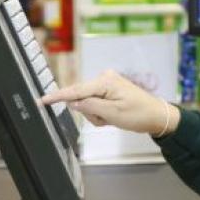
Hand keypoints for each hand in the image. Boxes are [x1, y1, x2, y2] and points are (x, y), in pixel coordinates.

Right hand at [40, 69, 177, 136]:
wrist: (157, 116)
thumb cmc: (139, 114)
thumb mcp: (113, 114)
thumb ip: (90, 107)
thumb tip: (74, 103)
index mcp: (105, 82)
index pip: (75, 90)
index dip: (58, 96)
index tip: (42, 100)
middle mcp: (104, 78)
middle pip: (81, 99)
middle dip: (91, 113)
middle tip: (108, 120)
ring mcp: (106, 83)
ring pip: (88, 104)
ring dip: (97, 115)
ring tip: (112, 119)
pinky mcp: (108, 90)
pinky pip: (95, 104)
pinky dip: (101, 113)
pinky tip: (113, 116)